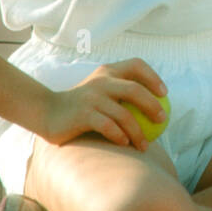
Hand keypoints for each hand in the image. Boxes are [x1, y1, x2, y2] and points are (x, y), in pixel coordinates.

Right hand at [37, 58, 167, 150]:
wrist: (47, 113)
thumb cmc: (82, 107)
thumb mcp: (101, 92)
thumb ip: (122, 92)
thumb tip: (159, 108)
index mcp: (107, 72)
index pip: (136, 64)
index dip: (153, 77)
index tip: (164, 94)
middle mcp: (100, 81)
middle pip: (135, 90)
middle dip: (153, 106)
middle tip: (162, 121)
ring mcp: (91, 97)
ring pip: (124, 114)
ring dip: (138, 132)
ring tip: (144, 146)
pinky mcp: (82, 114)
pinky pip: (109, 126)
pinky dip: (120, 136)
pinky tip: (125, 144)